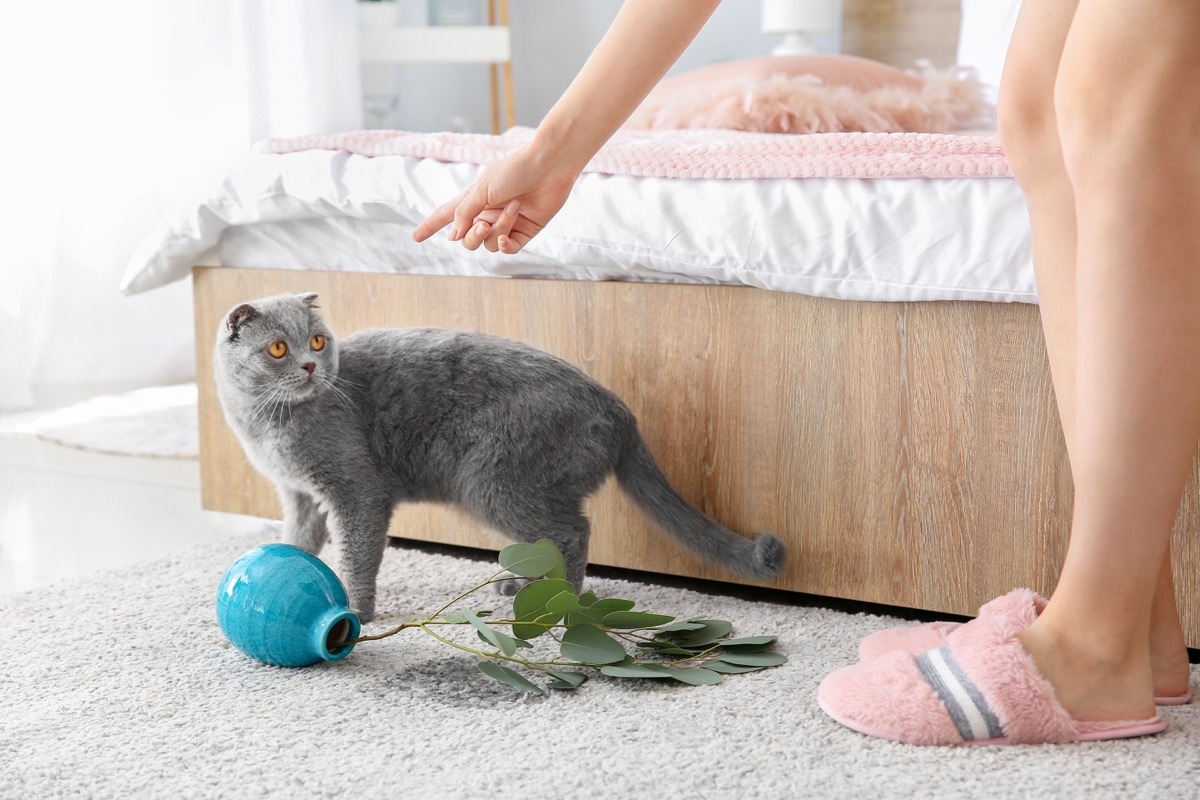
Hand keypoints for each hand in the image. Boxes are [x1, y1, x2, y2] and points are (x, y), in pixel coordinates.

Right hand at [411, 146, 579, 253]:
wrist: (549, 166)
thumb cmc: (514, 170)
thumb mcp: (482, 189)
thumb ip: (465, 212)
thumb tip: (452, 235)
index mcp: (474, 199)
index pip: (447, 216)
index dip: (431, 226)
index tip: (416, 237)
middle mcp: (487, 213)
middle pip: (467, 239)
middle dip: (472, 236)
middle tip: (481, 224)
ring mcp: (505, 223)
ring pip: (489, 244)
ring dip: (497, 229)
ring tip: (513, 209)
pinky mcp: (525, 231)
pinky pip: (507, 249)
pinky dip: (505, 245)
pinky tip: (508, 236)